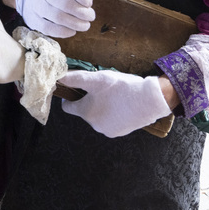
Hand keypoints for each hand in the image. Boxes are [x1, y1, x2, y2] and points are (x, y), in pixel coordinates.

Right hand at [13, 0, 100, 37]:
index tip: (89, 3)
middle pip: (64, 4)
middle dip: (81, 12)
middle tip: (91, 17)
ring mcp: (34, 5)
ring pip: (57, 18)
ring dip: (75, 24)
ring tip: (85, 25)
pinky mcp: (31, 19)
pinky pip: (48, 28)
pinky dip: (63, 32)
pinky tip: (72, 31)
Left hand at [57, 69, 171, 137]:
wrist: (150, 100)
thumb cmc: (121, 88)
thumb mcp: (96, 79)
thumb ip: (75, 78)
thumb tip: (58, 77)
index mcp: (85, 113)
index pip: (67, 107)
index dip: (71, 96)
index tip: (78, 88)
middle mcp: (94, 125)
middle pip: (85, 111)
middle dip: (90, 100)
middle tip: (102, 89)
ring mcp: (108, 131)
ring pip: (99, 116)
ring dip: (103, 107)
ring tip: (115, 95)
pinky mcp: (121, 132)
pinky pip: (111, 121)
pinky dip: (114, 113)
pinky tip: (122, 104)